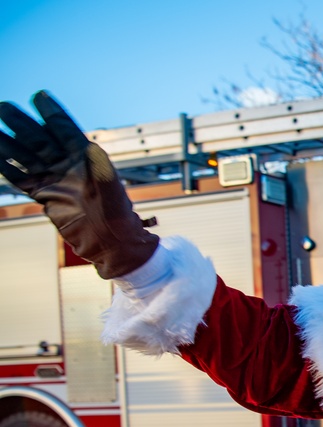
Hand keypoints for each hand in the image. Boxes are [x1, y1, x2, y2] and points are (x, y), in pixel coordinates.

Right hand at [0, 91, 157, 278]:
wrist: (111, 244)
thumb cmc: (119, 219)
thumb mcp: (114, 195)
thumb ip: (104, 173)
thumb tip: (93, 148)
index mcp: (86, 159)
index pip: (66, 131)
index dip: (53, 114)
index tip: (39, 95)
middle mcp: (68, 165)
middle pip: (40, 139)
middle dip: (22, 123)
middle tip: (4, 106)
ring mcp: (55, 179)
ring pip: (26, 155)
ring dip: (8, 142)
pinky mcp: (45, 195)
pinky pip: (22, 178)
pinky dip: (7, 167)